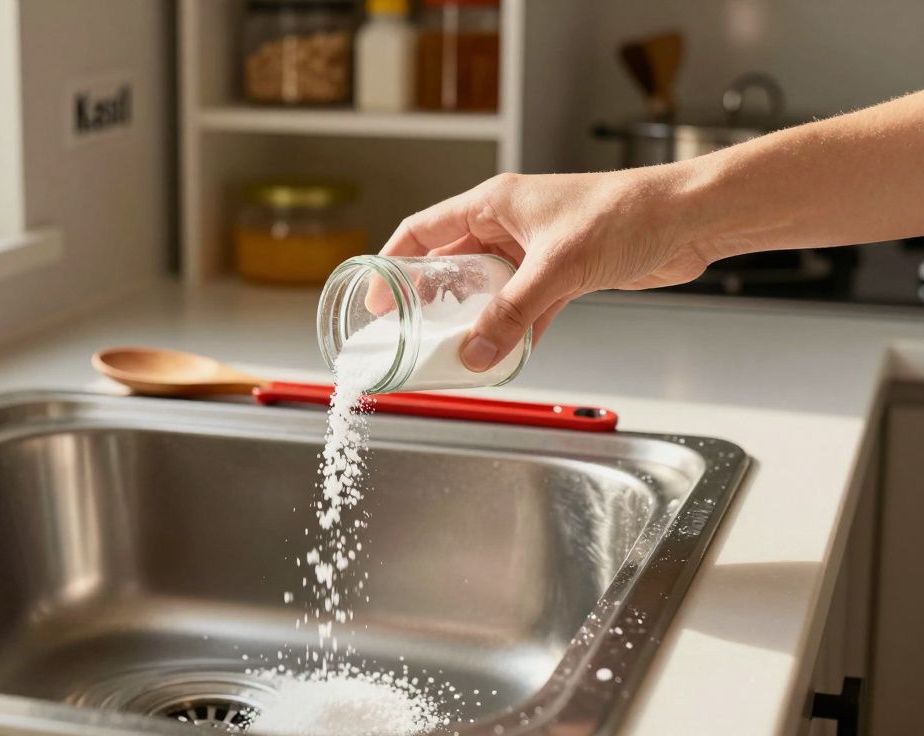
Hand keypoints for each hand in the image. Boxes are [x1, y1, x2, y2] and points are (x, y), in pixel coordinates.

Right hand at [380, 169, 725, 371]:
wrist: (688, 219)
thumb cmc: (628, 212)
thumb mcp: (558, 266)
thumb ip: (513, 313)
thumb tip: (476, 352)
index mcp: (495, 202)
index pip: (424, 230)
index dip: (394, 262)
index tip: (377, 297)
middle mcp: (510, 223)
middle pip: (452, 263)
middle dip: (431, 300)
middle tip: (411, 333)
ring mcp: (536, 250)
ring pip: (488, 289)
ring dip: (474, 320)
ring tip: (454, 351)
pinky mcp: (563, 273)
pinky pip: (524, 307)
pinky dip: (514, 330)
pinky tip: (505, 355)